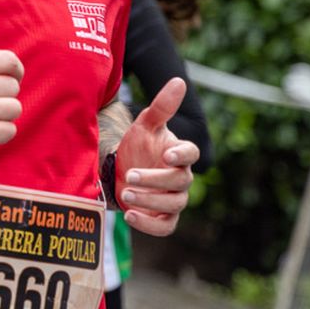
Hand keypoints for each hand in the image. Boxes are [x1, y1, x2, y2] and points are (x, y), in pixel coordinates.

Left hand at [114, 77, 198, 236]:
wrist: (119, 171)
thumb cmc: (137, 146)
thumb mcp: (144, 124)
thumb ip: (162, 106)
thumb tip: (178, 81)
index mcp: (179, 153)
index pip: (190, 154)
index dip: (182, 155)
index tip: (167, 155)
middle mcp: (181, 178)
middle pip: (180, 181)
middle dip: (156, 180)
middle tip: (131, 175)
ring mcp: (174, 199)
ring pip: (174, 204)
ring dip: (151, 200)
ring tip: (127, 194)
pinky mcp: (163, 218)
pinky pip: (165, 227)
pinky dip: (149, 225)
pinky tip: (130, 216)